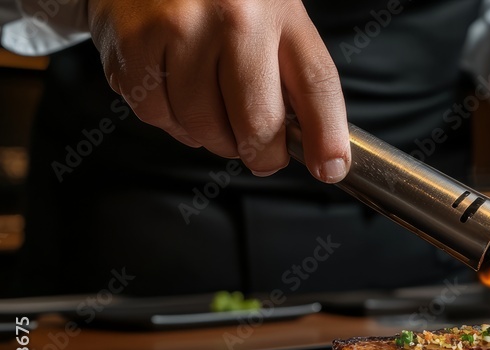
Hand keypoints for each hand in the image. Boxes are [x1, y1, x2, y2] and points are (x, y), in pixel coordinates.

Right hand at [87, 0, 349, 181]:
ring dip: (210, 137)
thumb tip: (317, 146)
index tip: (330, 168)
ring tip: (211, 107)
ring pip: (204, 127)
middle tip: (259, 152)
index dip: (327, 137)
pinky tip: (174, 89)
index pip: (316, 84)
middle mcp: (235, 15)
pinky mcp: (134, 41)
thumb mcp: (272, 16)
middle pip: (258, 123)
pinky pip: (157, 114)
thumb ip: (293, 73)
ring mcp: (182, 27)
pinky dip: (168, 117)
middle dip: (261, 153)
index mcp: (280, 10)